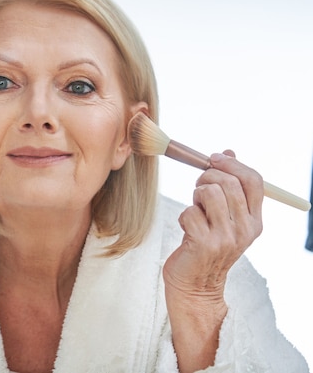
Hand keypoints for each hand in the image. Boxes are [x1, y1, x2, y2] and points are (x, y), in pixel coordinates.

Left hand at [163, 150, 263, 371]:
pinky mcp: (205, 244)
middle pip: (229, 182)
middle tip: (198, 188)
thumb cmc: (205, 246)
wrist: (195, 285)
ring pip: (209, 193)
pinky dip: (183, 216)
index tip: (214, 159)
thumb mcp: (223, 217)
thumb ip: (228, 187)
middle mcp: (245, 229)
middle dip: (206, 177)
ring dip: (195, 197)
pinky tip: (187, 230)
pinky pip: (189, 212)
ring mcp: (226, 238)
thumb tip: (228, 152)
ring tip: (195, 211)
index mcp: (255, 221)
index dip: (233, 164)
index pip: (254, 181)